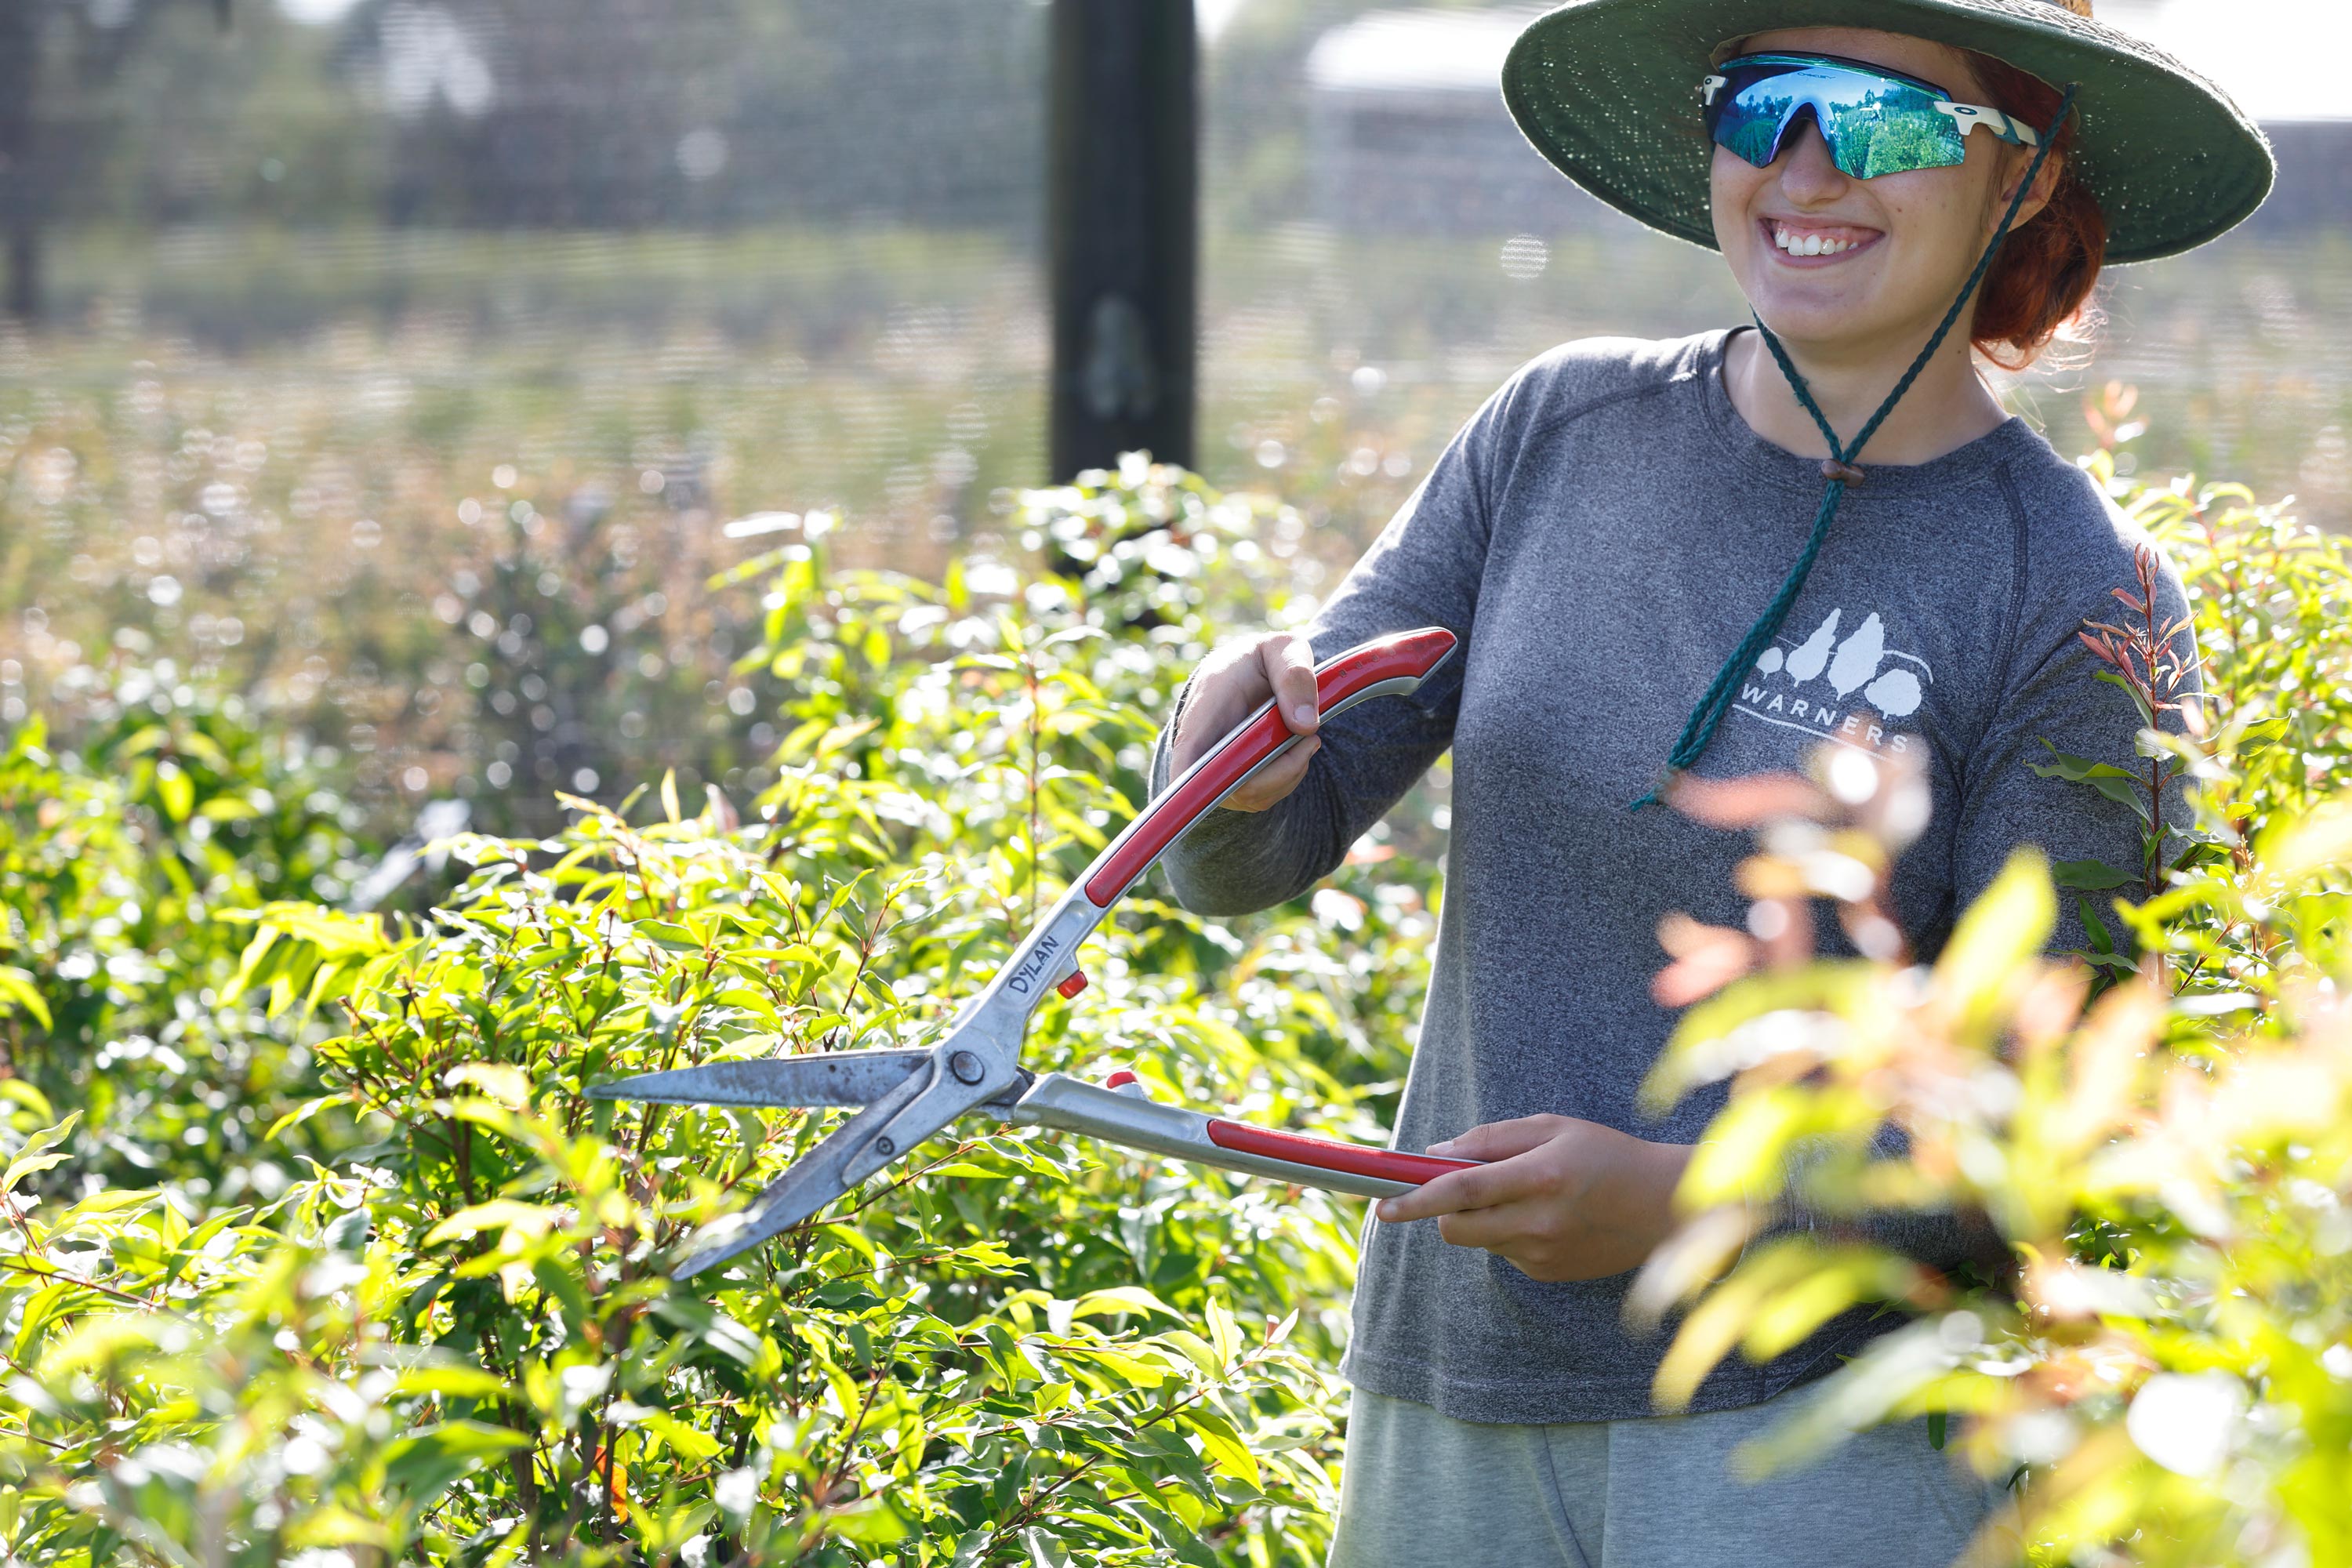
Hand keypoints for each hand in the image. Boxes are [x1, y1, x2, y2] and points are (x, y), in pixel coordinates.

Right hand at [1169, 631, 1320, 811]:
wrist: (1252, 669)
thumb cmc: (1264, 658)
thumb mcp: (1284, 650)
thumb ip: (1295, 677)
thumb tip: (1304, 726)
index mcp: (1205, 708)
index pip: (1187, 758)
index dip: (1195, 784)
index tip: (1224, 786)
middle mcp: (1202, 745)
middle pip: (1229, 786)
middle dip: (1280, 770)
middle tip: (1310, 738)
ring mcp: (1216, 767)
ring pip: (1249, 796)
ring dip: (1288, 773)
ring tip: (1305, 737)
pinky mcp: (1234, 781)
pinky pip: (1260, 797)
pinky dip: (1287, 779)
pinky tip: (1295, 750)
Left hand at [1374, 1116, 1694, 1282]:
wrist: (1665, 1206)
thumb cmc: (1607, 1155)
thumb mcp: (1553, 1127)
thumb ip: (1491, 1139)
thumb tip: (1436, 1154)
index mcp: (1540, 1176)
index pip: (1461, 1190)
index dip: (1416, 1197)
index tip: (1382, 1204)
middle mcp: (1540, 1221)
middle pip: (1457, 1228)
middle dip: (1442, 1211)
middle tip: (1461, 1187)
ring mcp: (1544, 1253)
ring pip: (1479, 1240)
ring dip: (1483, 1219)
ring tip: (1528, 1194)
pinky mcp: (1549, 1273)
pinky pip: (1505, 1253)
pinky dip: (1509, 1234)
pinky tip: (1548, 1218)